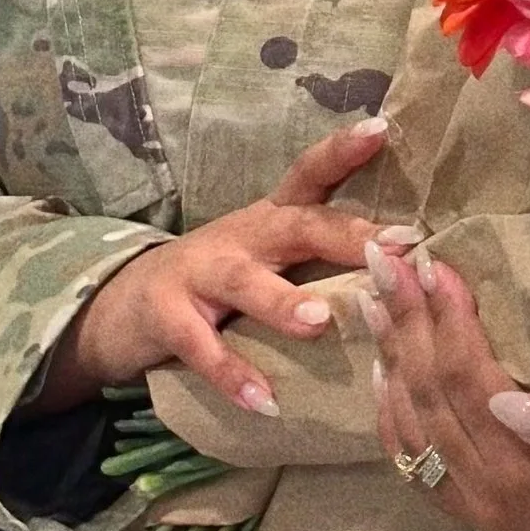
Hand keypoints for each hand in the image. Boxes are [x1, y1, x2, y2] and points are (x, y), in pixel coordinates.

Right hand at [32, 118, 404, 420]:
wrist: (122, 305)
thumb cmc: (220, 283)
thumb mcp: (267, 259)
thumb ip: (321, 260)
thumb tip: (408, 275)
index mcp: (272, 219)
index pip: (310, 174)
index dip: (343, 151)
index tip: (382, 129)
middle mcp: (240, 236)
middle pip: (294, 224)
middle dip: (345, 233)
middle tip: (395, 246)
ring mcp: (199, 273)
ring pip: (244, 282)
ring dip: (282, 302)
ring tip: (320, 321)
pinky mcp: (165, 316)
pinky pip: (201, 347)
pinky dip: (232, 374)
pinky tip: (264, 400)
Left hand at [361, 243, 529, 530]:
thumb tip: (505, 400)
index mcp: (529, 473)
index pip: (469, 381)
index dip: (447, 318)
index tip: (433, 261)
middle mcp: (487, 495)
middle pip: (427, 396)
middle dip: (404, 321)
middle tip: (380, 259)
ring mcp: (474, 510)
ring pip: (410, 426)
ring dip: (389, 356)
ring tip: (372, 296)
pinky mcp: (473, 516)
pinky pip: (412, 463)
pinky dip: (391, 412)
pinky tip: (383, 370)